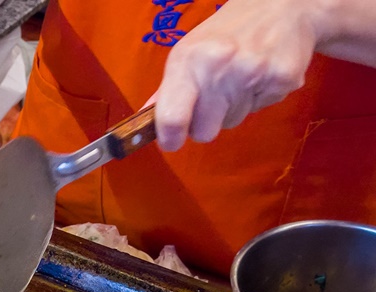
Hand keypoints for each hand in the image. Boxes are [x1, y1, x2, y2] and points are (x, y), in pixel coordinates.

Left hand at [152, 0, 318, 150]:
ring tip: (241, 76)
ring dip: (234, 107)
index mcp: (189, 60)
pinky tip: (261, 73)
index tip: (171, 142)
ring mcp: (253, 73)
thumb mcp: (189, 50)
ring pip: (232, 122)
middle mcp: (219, 67)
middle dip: (206, 122)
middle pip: (204, 132)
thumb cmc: (228, 30)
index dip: (170, 139)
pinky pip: (260, 110)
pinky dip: (259, 97)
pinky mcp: (283, 79)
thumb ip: (168, 90)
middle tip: (214, 98)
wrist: (282, 5)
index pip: (173, 117)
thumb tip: (144, 123)